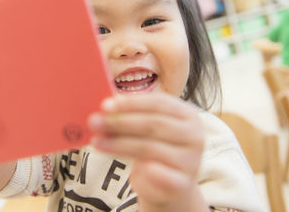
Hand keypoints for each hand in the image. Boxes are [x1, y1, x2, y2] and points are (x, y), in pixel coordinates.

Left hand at [88, 93, 206, 210]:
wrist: (169, 185)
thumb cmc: (154, 149)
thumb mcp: (146, 129)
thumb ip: (131, 116)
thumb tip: (103, 109)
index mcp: (187, 115)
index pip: (158, 103)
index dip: (131, 103)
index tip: (104, 105)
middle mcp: (194, 135)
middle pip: (153, 124)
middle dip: (120, 122)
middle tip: (94, 122)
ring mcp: (191, 160)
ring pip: (149, 147)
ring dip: (118, 144)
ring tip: (96, 141)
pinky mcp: (182, 183)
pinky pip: (155, 173)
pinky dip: (138, 169)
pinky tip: (121, 165)